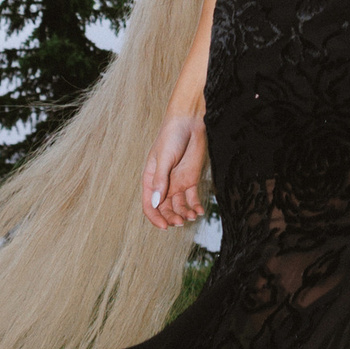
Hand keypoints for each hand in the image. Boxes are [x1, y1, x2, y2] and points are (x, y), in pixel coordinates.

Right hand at [144, 107, 207, 229]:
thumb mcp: (164, 158)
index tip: (164, 227)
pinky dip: (195, 206)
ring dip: (184, 214)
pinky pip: (192, 198)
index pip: (150, 205)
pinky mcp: (191, 180)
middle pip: (165, 208)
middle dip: (171, 217)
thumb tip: (156, 202)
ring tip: (192, 216)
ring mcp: (178, 183)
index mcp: (151, 180)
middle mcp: (163, 185)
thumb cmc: (171, 137)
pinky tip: (200, 211)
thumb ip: (161, 180)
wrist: (189, 122)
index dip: (155, 217)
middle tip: (180, 222)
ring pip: (179, 206)